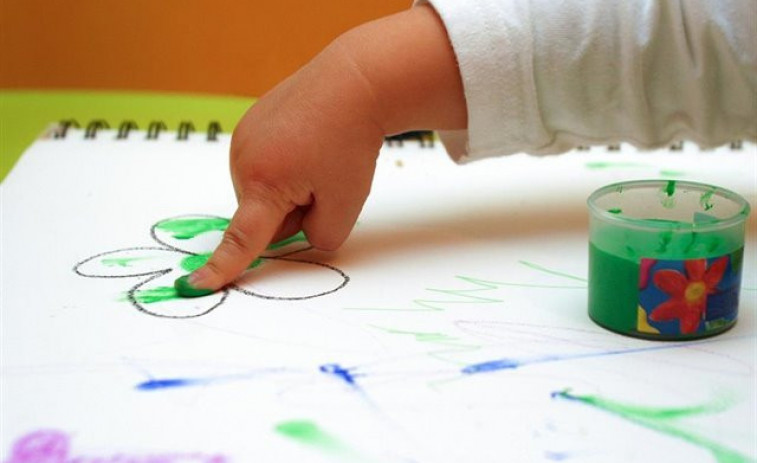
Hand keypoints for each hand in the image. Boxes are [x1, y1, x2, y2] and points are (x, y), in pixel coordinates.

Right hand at [189, 5, 465, 290]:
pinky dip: (283, 165)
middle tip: (324, 179)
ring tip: (317, 155)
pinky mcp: (248, 124)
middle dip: (292, 211)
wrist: (354, 82)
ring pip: (262, 192)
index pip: (242, 239)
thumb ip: (319, 239)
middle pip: (263, 216)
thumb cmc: (351, 142)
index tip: (196, 285)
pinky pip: (262, 166)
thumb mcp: (346, 206)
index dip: (222, 267)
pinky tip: (306, 140)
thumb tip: (295, 236)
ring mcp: (242, 138)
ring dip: (288, 188)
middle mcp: (243, 160)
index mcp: (264, 184)